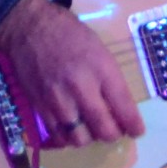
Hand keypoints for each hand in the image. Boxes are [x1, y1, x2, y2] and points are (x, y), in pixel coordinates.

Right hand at [0, 0, 145, 148]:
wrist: (30, 28)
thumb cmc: (69, 34)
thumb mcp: (99, 50)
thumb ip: (109, 79)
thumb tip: (118, 108)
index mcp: (101, 69)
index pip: (124, 107)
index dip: (133, 126)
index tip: (136, 131)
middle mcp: (82, 87)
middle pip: (104, 129)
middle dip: (113, 135)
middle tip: (114, 130)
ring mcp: (59, 100)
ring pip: (80, 139)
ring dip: (89, 138)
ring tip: (90, 128)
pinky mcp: (40, 107)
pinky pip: (58, 136)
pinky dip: (67, 139)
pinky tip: (70, 129)